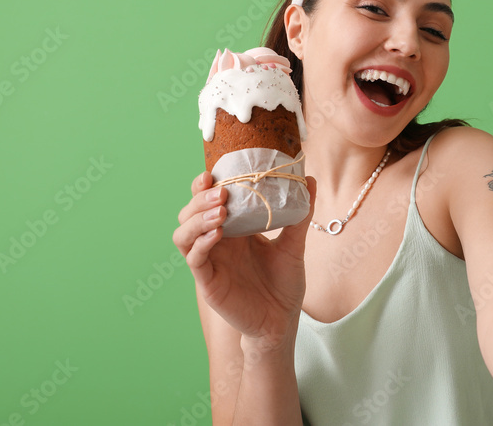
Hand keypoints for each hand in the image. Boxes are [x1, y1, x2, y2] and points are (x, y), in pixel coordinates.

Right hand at [172, 170, 316, 347]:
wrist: (282, 321)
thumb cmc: (284, 284)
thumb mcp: (294, 244)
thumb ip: (300, 214)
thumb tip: (309, 179)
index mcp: (233, 230)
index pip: (208, 202)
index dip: (205, 185)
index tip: (214, 172)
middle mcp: (216, 243)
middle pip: (189, 213)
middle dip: (200, 199)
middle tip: (221, 192)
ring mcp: (209, 262)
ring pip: (183, 235)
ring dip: (197, 219)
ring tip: (221, 212)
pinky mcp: (208, 282)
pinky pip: (194, 259)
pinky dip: (201, 243)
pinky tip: (217, 234)